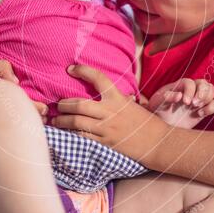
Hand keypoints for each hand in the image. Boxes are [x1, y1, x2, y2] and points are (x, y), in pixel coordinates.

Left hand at [51, 65, 167, 162]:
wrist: (158, 142)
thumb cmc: (146, 121)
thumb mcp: (132, 104)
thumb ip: (117, 98)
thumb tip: (103, 92)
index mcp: (118, 98)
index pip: (98, 78)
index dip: (83, 71)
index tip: (71, 69)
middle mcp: (110, 111)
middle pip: (79, 104)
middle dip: (64, 104)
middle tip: (59, 104)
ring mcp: (106, 128)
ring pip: (76, 122)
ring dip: (61, 120)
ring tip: (56, 120)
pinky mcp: (105, 143)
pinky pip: (82, 138)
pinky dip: (70, 134)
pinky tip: (65, 133)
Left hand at [148, 78, 213, 129]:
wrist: (161, 125)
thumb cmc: (157, 110)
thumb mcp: (157, 103)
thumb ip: (166, 98)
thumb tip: (179, 95)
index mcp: (178, 86)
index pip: (189, 82)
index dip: (190, 91)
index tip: (185, 102)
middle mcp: (190, 91)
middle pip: (204, 83)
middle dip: (202, 92)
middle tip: (194, 104)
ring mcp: (197, 100)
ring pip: (211, 90)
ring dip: (207, 98)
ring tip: (197, 108)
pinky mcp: (202, 110)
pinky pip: (213, 104)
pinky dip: (210, 108)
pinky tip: (199, 114)